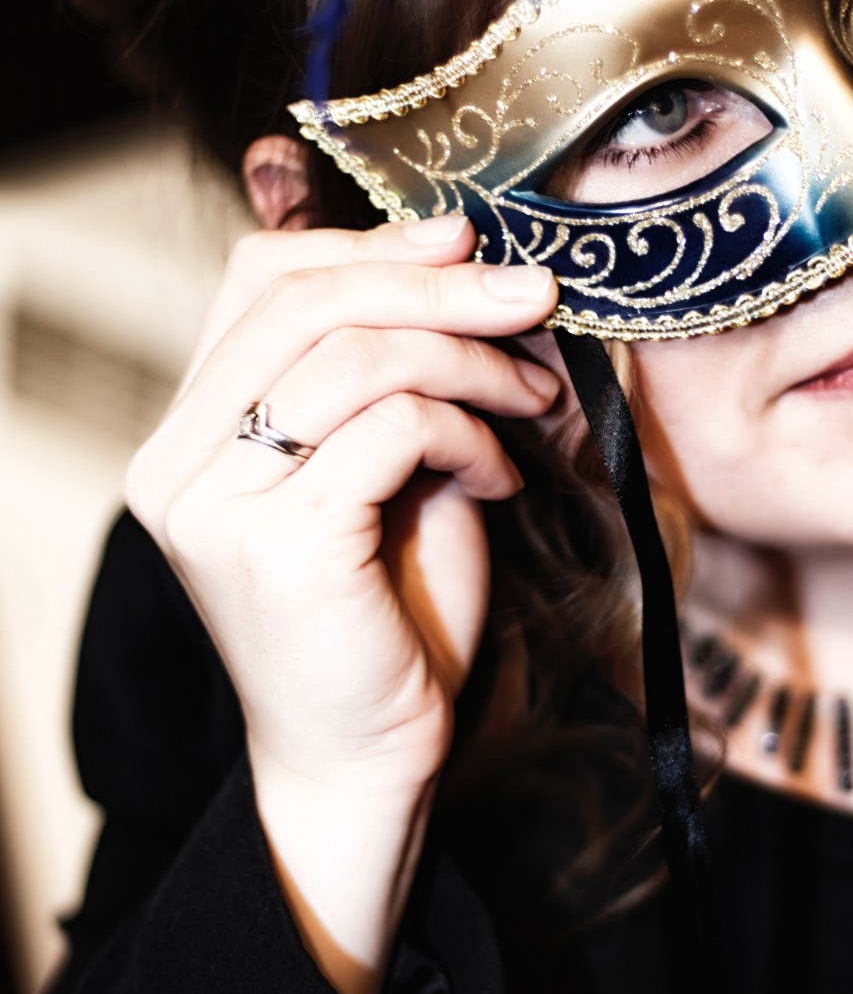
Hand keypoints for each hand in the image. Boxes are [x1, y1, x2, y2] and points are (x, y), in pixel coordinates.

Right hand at [127, 214, 559, 805]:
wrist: (373, 751)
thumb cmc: (389, 605)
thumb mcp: (385, 461)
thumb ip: (394, 371)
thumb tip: (465, 257)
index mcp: (190, 430)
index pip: (261, 280)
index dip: (369, 244)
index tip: (466, 242)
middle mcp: (178, 462)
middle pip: (307, 303)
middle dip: (438, 284)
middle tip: (533, 292)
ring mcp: (215, 506)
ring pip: (355, 357)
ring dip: (470, 359)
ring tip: (532, 395)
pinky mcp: (278, 546)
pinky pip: (393, 429)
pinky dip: (468, 434)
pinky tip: (499, 475)